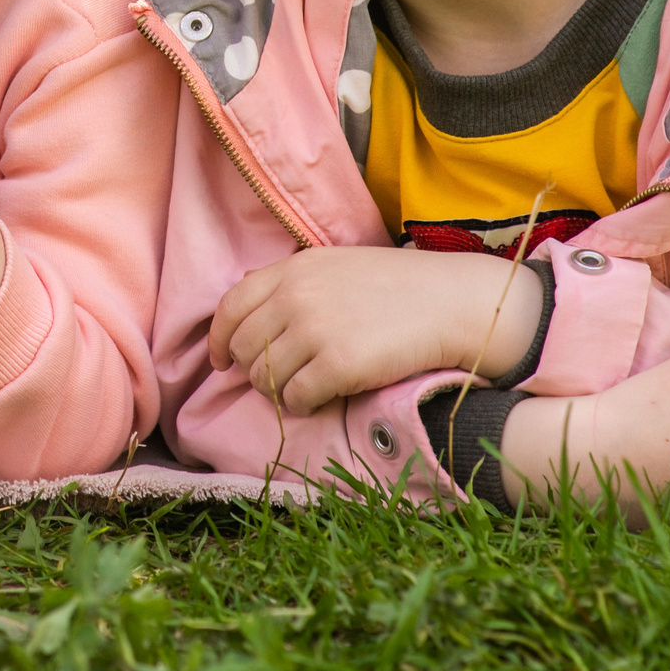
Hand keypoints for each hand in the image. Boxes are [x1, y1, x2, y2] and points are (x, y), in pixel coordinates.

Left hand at [211, 246, 545, 413]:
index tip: (222, 362)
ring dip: (280, 392)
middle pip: (243, 348)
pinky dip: (304, 406)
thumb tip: (245, 295)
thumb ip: (292, 279)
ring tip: (306, 390)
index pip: (230, 306)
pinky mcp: (338, 365)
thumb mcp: (336, 264)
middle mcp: (297, 296)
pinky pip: (296, 398)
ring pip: (265, 379)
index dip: (219, 339)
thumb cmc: (397, 286)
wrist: (450, 303)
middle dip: (254, 371)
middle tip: (278, 381)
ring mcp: (315, 330)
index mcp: (294, 269)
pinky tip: (323, 400)